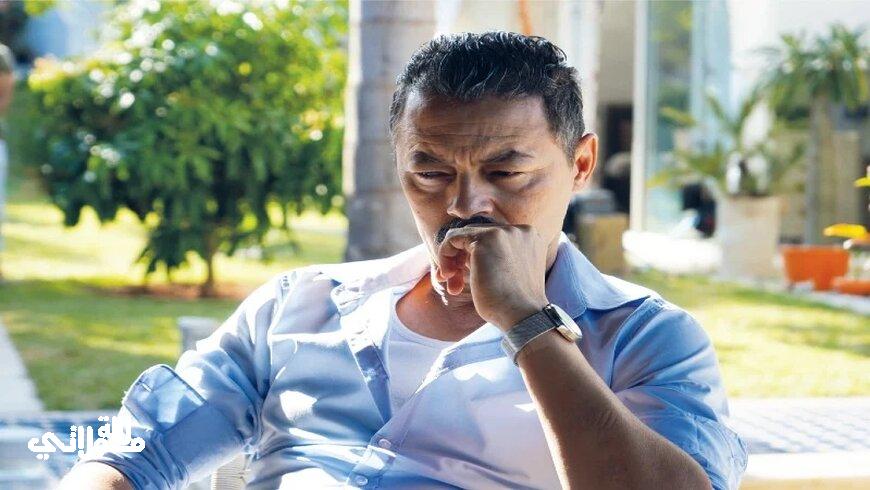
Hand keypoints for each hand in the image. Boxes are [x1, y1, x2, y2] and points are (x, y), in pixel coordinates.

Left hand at [434, 224, 549, 330]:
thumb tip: (464, 256)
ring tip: (451, 283)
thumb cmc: (513, 306)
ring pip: (463, 235)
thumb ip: (495, 259)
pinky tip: (448, 276)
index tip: (464, 279)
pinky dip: (444, 255)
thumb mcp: (508, 276)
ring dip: (452, 259)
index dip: (473, 257)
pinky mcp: (486, 239)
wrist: (522, 315)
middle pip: (477, 235)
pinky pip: (453, 237)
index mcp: (529, 238)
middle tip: (455, 284)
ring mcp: (504, 232)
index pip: (491, 238)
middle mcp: (519, 230)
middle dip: (461, 259)